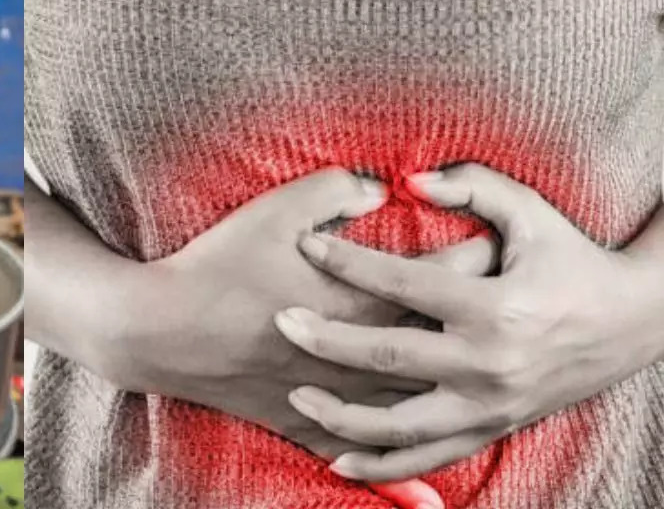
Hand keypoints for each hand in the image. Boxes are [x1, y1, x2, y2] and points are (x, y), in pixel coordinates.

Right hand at [100, 168, 492, 497]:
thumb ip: (339, 188)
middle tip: (508, 302)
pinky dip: (397, 468)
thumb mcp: (277, 207)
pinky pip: (362, 451)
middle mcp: (361, 354)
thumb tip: (383, 189)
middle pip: (443, 342)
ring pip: (414, 408)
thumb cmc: (220, 262)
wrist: (161, 328)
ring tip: (474, 372)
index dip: (480, 258)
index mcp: (360, 298)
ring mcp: (336, 395)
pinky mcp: (305, 422)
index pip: (444, 279)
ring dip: (448, 392)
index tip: (499, 241)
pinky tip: (425, 484)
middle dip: (481, 322)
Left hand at [274, 163, 663, 481]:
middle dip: (328, 341)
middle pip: (390, 358)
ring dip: (343, 416)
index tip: (306, 246)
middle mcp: (491, 363)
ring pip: (402, 426)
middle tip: (282, 322)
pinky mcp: (493, 429)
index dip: (348, 262)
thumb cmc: (572, 258)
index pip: (404, 283)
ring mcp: (491, 405)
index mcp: (496, 306)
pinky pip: (429, 457)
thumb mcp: (530, 212)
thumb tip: (407, 179)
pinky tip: (338, 458)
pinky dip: (383, 465)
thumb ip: (472, 185)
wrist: (635, 322)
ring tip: (298, 393)